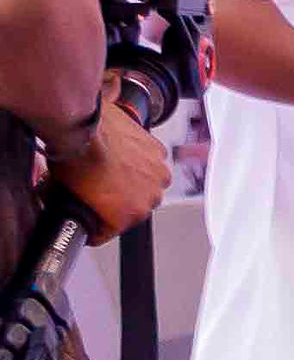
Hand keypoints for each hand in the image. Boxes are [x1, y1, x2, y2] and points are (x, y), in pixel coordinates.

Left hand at [40, 102, 167, 239]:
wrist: (81, 129)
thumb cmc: (75, 160)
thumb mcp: (68, 196)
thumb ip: (81, 210)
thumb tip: (76, 210)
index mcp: (130, 214)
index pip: (111, 230)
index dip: (96, 222)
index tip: (89, 214)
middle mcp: (150, 198)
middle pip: (133, 208)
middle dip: (118, 201)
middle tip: (99, 187)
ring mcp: (157, 175)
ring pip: (146, 185)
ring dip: (133, 181)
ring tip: (112, 169)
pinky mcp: (159, 153)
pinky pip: (151, 164)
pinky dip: (139, 161)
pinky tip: (121, 155)